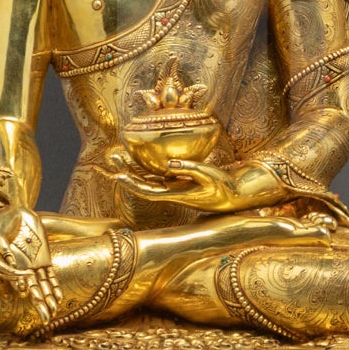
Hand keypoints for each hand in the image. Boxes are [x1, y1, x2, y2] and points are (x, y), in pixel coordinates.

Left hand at [113, 154, 265, 214]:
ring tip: (122, 154)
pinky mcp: (179, 182)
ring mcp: (174, 188)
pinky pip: (159, 175)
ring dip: (134, 169)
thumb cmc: (224, 187)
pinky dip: (148, 167)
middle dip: (127, 173)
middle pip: (143, 185)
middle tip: (114, 157)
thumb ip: (190, 169)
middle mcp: (171, 193)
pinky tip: (142, 156)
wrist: (234, 195)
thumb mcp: (210, 175)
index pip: (148, 191)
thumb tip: (169, 164)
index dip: (132, 184)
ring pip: (149, 180)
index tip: (118, 175)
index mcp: (176, 195)